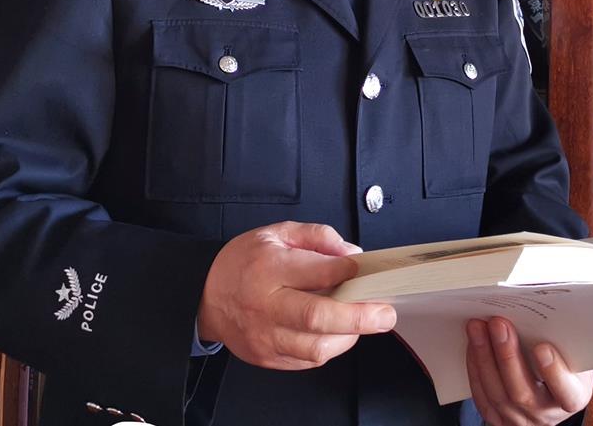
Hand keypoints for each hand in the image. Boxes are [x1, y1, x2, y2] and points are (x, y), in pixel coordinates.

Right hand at [197, 221, 396, 369]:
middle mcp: (267, 304)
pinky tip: (339, 333)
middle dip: (358, 317)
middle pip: (317, 317)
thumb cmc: (245, 262)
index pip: (316, 272)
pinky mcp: (268, 357)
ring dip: (348, 336)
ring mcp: (266, 336)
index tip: (366, 270)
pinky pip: (307, 359)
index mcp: (269, 267)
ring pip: (315, 346)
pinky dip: (330, 348)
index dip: (347, 272)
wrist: (208, 297)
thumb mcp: (278, 232)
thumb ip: (317, 236)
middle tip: (385, 314)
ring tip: (364, 322)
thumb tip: (350, 253)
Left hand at [466, 317, 592, 424]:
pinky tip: (472, 345)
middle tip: (498, 323)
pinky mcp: (499, 418)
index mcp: (573, 396)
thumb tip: (539, 298)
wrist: (554, 384)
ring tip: (477, 326)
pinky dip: (475, 368)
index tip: (542, 347)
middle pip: (522, 393)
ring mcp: (521, 419)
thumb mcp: (575, 345)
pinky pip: (483, 397)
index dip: (554, 372)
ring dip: (484, 356)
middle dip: (507, 356)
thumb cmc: (565, 357)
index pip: (566, 392)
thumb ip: (563, 331)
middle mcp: (546, 415)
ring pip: (498, 395)